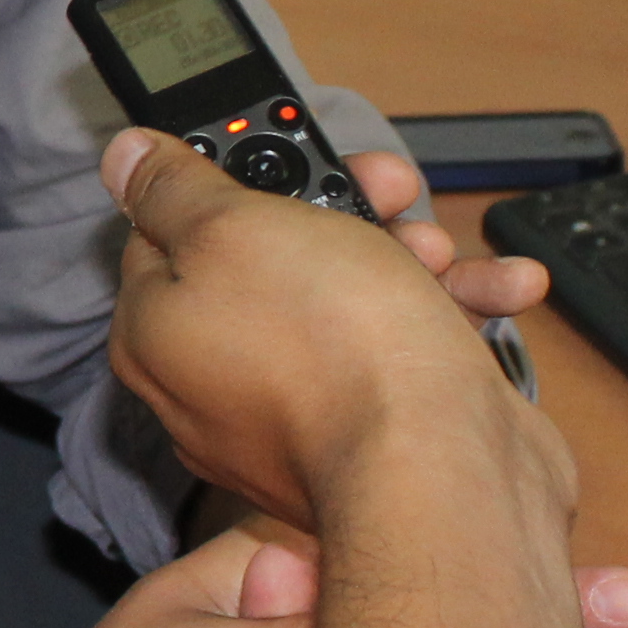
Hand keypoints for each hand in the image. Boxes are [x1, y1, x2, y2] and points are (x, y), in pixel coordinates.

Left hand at [101, 129, 541, 525]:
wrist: (442, 472)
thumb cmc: (329, 348)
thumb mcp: (234, 226)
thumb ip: (175, 190)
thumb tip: (127, 161)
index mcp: (159, 331)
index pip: (170, 230)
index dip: (234, 179)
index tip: (288, 154)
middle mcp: (215, 380)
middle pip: (271, 259)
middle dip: (341, 213)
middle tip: (389, 191)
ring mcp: (293, 412)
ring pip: (347, 301)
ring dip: (409, 259)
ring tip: (441, 255)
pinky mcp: (371, 432)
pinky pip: (399, 353)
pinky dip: (449, 313)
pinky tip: (500, 289)